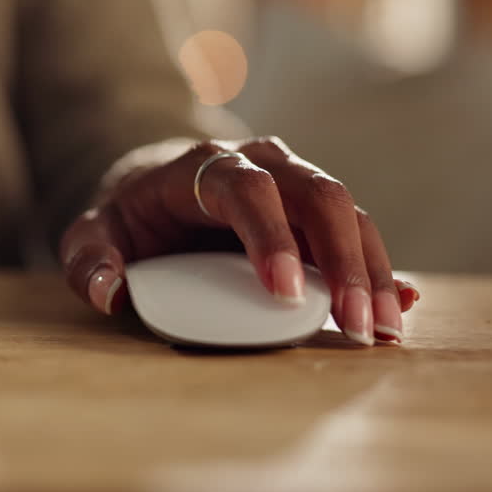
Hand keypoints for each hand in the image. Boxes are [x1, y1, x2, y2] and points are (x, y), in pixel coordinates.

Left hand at [60, 138, 419, 345]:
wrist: (156, 185)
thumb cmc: (128, 217)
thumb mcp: (90, 234)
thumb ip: (88, 261)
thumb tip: (109, 292)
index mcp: (204, 167)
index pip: (248, 190)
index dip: (270, 237)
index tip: (283, 293)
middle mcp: (261, 162)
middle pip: (318, 195)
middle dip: (342, 259)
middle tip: (354, 322)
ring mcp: (295, 181)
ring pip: (349, 212)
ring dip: (371, 269)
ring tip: (383, 329)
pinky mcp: (315, 212)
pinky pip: (357, 231)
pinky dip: (381, 266)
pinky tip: (403, 303)